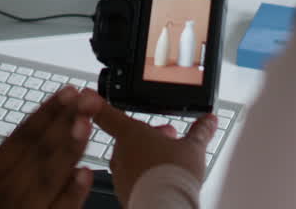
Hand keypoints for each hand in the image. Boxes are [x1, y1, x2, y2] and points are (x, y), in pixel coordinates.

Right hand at [0, 86, 101, 208]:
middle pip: (41, 151)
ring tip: (88, 122)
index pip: (21, 137)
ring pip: (52, 176)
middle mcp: (6, 193)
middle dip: (65, 122)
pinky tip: (86, 173)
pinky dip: (73, 194)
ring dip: (71, 149)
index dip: (45, 113)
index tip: (65, 93)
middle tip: (86, 98)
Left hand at [93, 104, 216, 205]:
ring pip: (129, 158)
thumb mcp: (193, 148)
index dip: (97, 104)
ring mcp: (120, 174)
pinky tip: (159, 178)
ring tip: (167, 160)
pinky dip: (143, 174)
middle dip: (148, 136)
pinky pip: (131, 178)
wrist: (164, 207)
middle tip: (168, 138)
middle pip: (127, 138)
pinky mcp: (123, 193)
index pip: (107, 114)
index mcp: (131, 134)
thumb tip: (209, 120)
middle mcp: (120, 153)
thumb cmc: (173, 175)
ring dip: (145, 155)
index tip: (86, 97)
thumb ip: (200, 132)